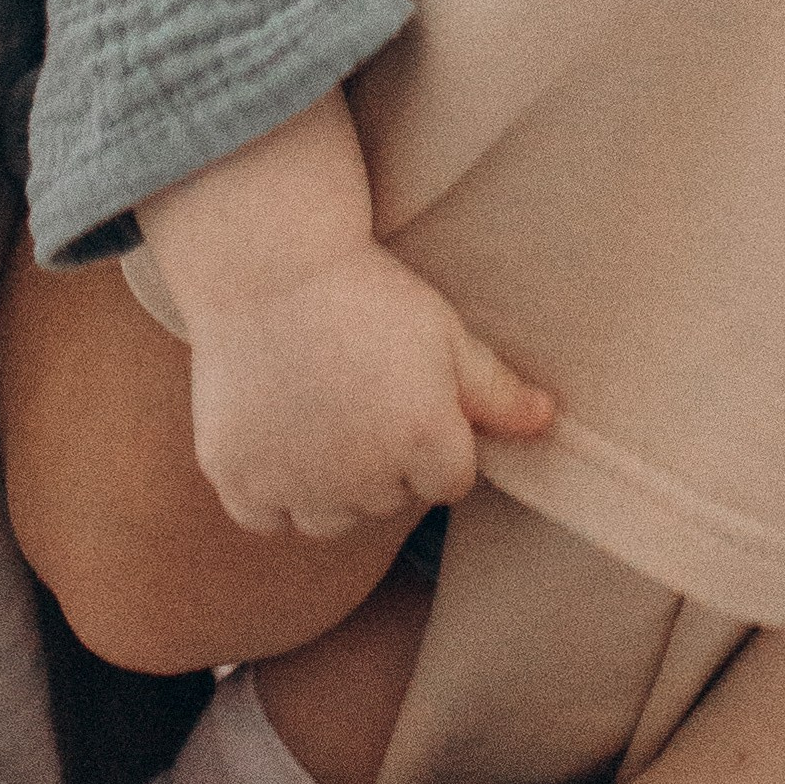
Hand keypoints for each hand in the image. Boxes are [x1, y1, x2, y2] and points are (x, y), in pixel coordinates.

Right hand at [188, 241, 551, 538]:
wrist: (266, 264)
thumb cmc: (365, 291)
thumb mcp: (444, 332)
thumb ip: (497, 390)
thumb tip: (546, 421)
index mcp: (428, 442)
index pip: (449, 484)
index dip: (433, 438)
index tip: (406, 396)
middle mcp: (365, 477)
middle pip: (388, 502)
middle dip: (383, 462)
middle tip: (356, 392)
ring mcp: (297, 483)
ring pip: (329, 519)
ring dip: (329, 485)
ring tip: (317, 415)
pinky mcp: (238, 480)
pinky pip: (265, 516)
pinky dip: (268, 489)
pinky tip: (275, 433)